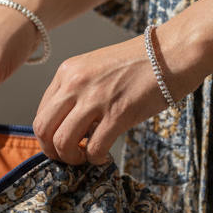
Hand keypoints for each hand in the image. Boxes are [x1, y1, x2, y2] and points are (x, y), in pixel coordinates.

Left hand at [33, 32, 173, 164]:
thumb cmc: (138, 63)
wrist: (171, 53)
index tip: (61, 144)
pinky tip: (103, 156)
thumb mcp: (96, 69)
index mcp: (67, 72)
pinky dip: (96, 159)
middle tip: (67, 157)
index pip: (41, 112)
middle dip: (52, 151)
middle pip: (43, 129)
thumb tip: (71, 126)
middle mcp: (75, 84)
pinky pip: (94, 148)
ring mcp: (95, 98)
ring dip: (71, 158)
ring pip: (62, 142)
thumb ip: (78, 92)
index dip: (47, 136)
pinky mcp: (118, 113)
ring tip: (85, 157)